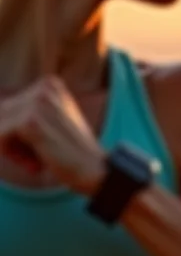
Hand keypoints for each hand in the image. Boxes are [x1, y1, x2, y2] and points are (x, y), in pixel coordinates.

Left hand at [0, 77, 105, 194]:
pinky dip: (12, 155)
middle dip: (11, 139)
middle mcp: (45, 87)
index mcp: (50, 84)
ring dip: (11, 149)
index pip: (9, 105)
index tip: (38, 146)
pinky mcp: (31, 122)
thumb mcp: (52, 123)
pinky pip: (0, 136)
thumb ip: (26, 114)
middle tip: (34, 159)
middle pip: (2, 113)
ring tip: (35, 161)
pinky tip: (36, 164)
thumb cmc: (73, 152)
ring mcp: (38, 103)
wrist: (96, 170)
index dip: (16, 131)